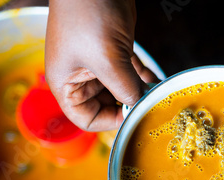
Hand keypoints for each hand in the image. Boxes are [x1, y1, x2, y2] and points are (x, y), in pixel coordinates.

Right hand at [45, 0, 157, 130]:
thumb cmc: (87, 13)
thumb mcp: (107, 59)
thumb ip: (124, 87)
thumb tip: (139, 104)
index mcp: (67, 84)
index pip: (86, 119)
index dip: (109, 122)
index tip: (131, 115)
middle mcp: (81, 78)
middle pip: (105, 106)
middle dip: (126, 106)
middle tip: (148, 105)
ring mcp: (98, 64)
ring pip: (120, 90)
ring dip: (137, 92)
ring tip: (155, 94)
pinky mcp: (114, 51)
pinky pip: (129, 73)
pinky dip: (142, 78)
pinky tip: (156, 81)